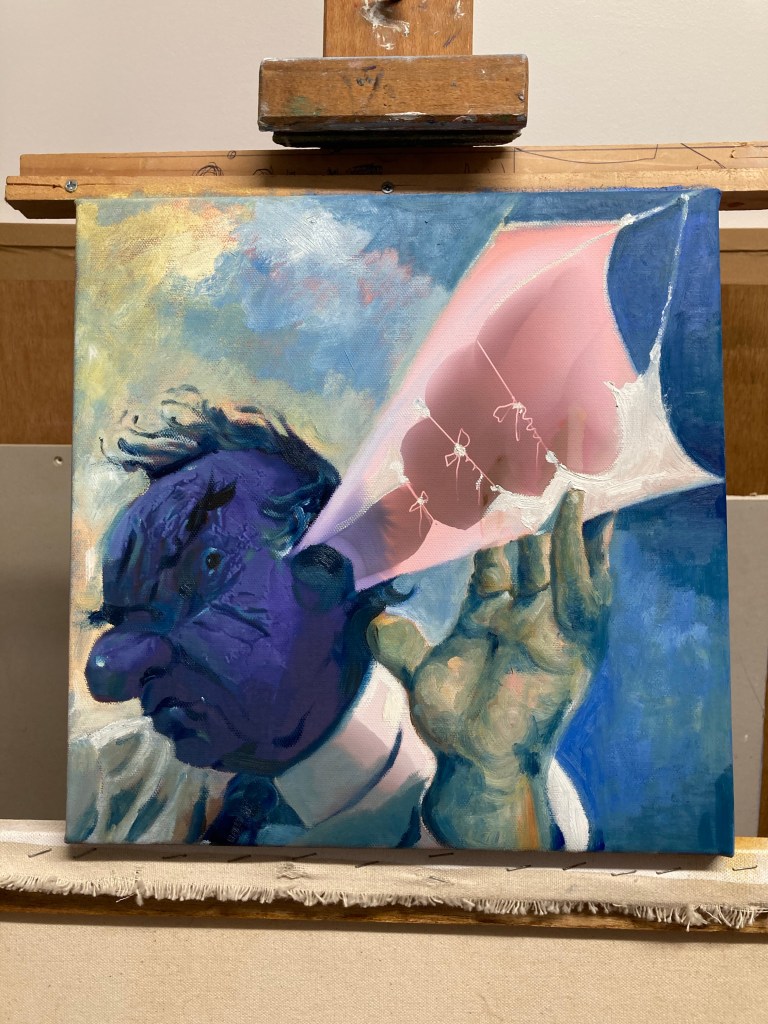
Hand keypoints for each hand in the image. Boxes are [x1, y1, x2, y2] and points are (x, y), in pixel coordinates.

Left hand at [367, 489, 613, 848]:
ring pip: (564, 569)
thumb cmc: (453, 724)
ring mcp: (549, 629)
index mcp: (489, 611)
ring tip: (575, 491)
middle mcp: (524, 613)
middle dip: (541, 512)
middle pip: (535, 551)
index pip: (493, 553)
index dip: (488, 518)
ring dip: (570, 532)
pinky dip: (589, 567)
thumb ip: (398, 644)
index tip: (486, 479)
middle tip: (546, 467)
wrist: (476, 765)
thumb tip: (375, 619)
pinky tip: (594, 534)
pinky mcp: (572, 648)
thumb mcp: (420, 674)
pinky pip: (585, 600)